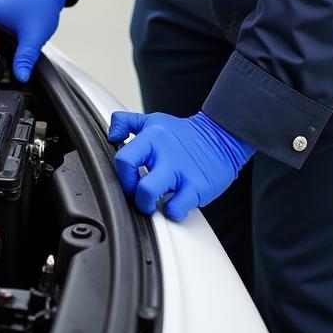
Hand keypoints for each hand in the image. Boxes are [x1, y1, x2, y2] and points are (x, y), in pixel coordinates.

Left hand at [107, 111, 254, 220]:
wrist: (221, 136)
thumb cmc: (184, 134)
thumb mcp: (153, 121)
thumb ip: (127, 122)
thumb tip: (111, 135)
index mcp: (152, 137)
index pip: (124, 158)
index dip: (122, 174)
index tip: (128, 178)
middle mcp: (165, 153)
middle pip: (134, 181)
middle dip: (132, 194)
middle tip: (139, 194)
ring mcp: (181, 171)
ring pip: (150, 194)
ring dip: (147, 205)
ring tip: (153, 203)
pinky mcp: (196, 187)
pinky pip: (176, 209)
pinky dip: (171, 212)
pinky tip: (174, 204)